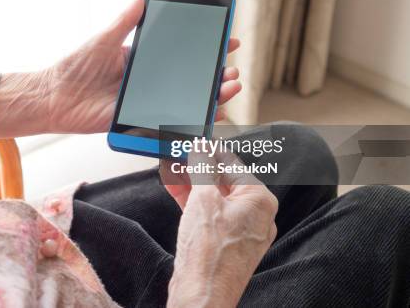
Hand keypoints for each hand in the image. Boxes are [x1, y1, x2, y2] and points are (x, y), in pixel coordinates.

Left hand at [45, 0, 240, 133]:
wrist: (53, 98)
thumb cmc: (74, 68)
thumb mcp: (102, 40)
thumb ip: (123, 23)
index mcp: (142, 62)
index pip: (181, 54)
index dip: (205, 49)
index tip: (227, 40)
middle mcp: (148, 83)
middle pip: (190, 80)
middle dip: (216, 74)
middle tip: (233, 69)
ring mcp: (145, 104)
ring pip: (185, 101)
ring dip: (211, 96)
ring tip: (230, 86)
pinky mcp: (138, 122)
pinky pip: (169, 123)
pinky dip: (191, 121)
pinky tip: (209, 115)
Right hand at [165, 151, 277, 307]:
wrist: (202, 294)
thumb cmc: (210, 252)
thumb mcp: (203, 198)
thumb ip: (202, 167)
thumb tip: (201, 148)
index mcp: (260, 200)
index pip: (233, 163)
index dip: (209, 148)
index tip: (195, 139)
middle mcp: (256, 215)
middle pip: (223, 180)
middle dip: (197, 166)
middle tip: (179, 152)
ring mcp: (241, 231)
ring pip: (214, 197)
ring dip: (191, 182)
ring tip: (171, 166)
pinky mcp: (225, 243)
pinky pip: (210, 214)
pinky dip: (193, 201)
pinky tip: (174, 188)